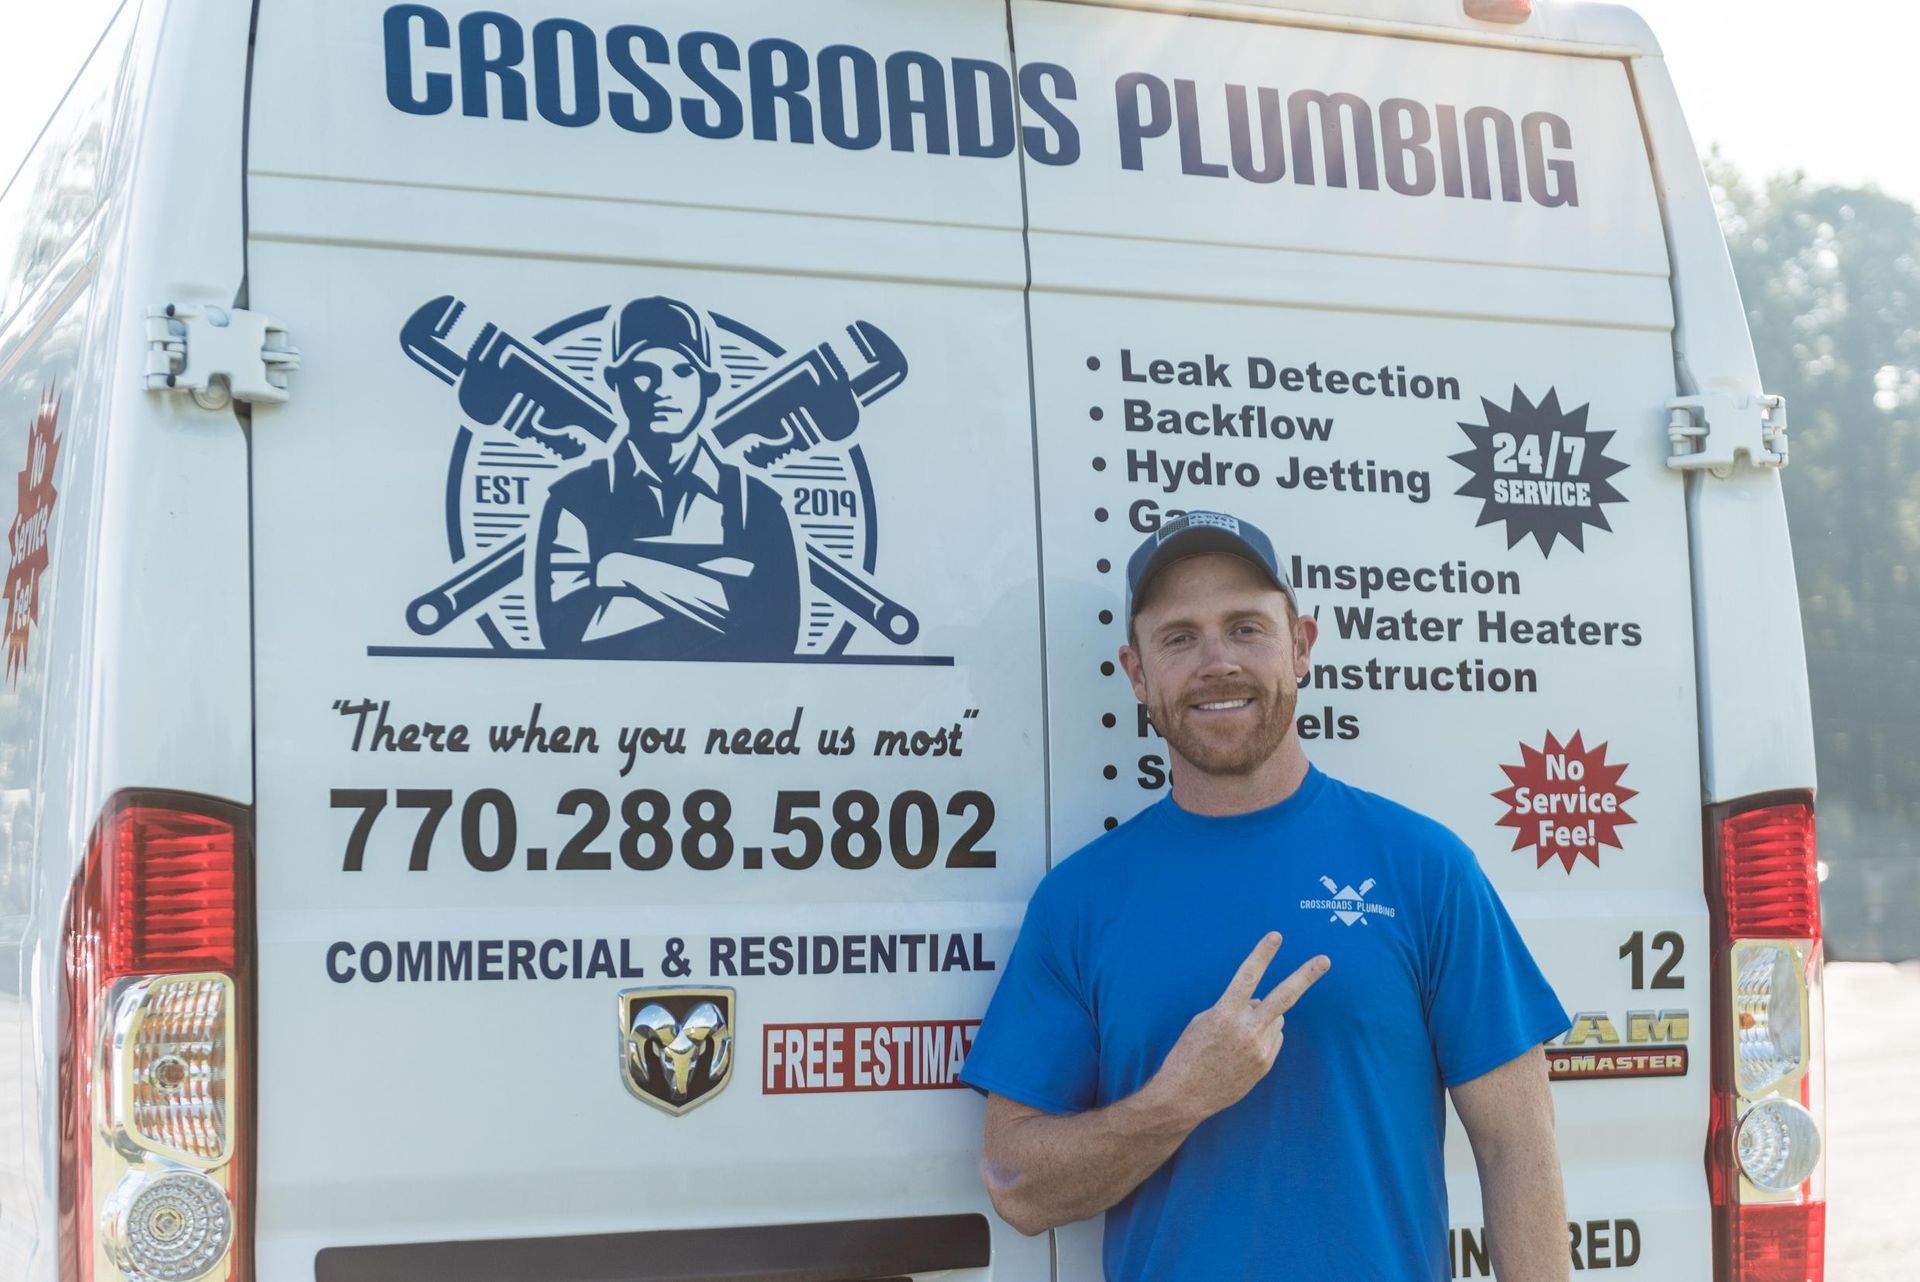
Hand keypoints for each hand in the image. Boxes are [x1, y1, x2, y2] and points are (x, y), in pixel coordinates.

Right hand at [1148, 932, 1329, 1125]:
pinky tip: (1242, 1049)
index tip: (1276, 936)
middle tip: (1325, 960)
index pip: (1248, 977)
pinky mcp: (1265, 1064)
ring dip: (1265, 1017)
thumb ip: (1234, 1007)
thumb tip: (1261, 1003)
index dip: (1262, 954)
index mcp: (1225, 1013)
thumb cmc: (1188, 1053)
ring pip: (1276, 1019)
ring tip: (1238, 1035)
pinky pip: (1273, 1039)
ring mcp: (1260, 1049)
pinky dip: (1264, 1036)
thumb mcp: (1203, 1021)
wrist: (1186, 1094)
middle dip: (1306, 976)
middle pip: (1284, 997)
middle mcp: (1247, 1030)